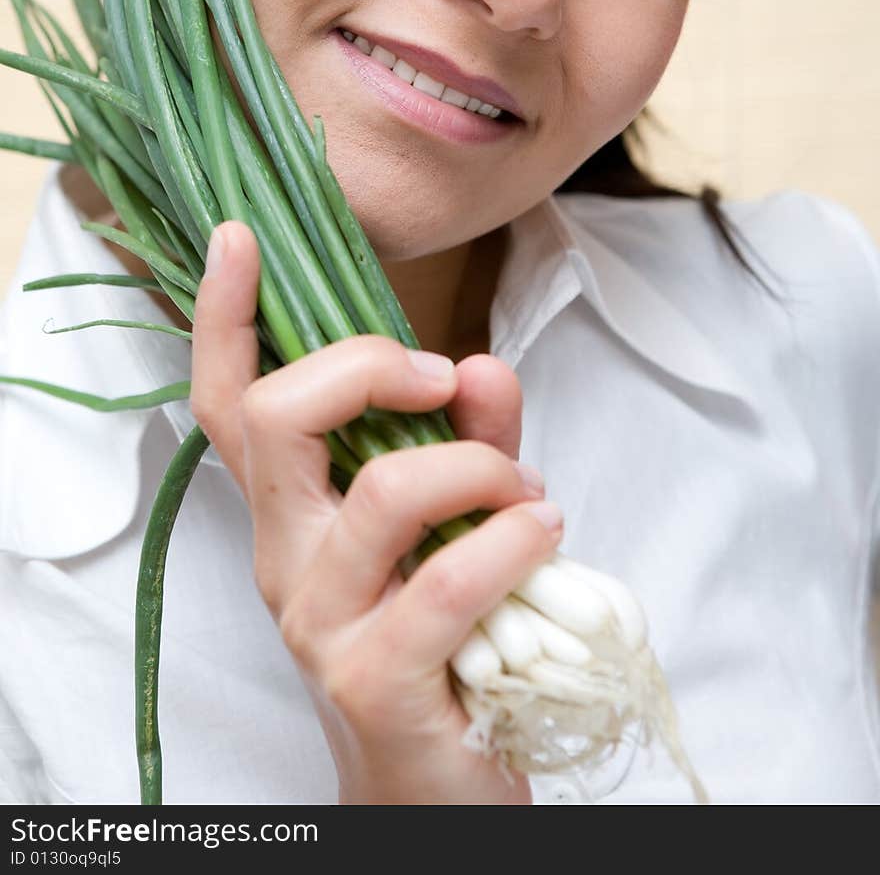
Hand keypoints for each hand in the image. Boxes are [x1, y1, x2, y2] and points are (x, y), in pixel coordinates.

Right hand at [190, 220, 563, 804]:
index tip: (239, 237)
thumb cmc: (448, 630)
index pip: (228, 401)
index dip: (222, 317)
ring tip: (526, 491)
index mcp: (289, 509)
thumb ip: (471, 435)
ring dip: (476, 463)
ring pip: (382, 490)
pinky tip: (546, 532)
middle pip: (278, 416)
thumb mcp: (459, 513)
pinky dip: (513, 537)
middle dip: (367, 363)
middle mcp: (284, 556)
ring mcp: (320, 621)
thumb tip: (481, 363)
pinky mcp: (375, 678)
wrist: (436, 785)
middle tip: (441, 375)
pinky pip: (447, 579)